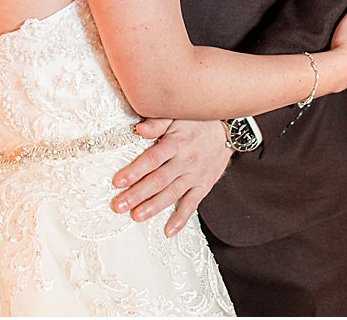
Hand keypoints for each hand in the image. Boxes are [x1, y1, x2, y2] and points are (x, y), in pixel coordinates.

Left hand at [112, 118, 230, 237]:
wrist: (229, 130)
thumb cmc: (196, 121)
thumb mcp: (176, 115)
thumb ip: (157, 123)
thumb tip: (139, 130)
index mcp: (175, 143)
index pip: (151, 160)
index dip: (134, 171)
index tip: (117, 182)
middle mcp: (185, 162)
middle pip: (158, 180)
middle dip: (137, 194)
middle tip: (119, 206)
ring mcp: (195, 175)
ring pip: (172, 194)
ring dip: (153, 207)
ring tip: (136, 216)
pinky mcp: (204, 185)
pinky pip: (192, 204)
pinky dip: (181, 218)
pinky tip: (168, 230)